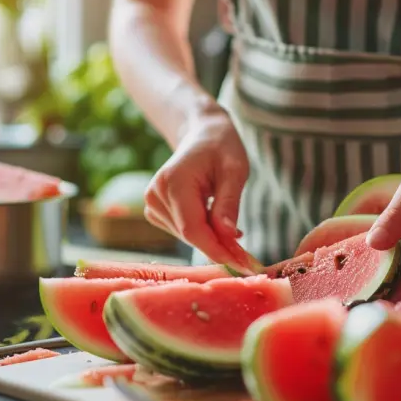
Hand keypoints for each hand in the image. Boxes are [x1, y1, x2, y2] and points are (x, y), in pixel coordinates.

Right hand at [144, 110, 252, 267]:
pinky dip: (203, 234)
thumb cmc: (221, 148)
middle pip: (190, 235)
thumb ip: (229, 204)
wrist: (202, 135)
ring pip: (187, 236)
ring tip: (236, 236)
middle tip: (248, 259)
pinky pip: (182, 232)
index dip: (217, 250)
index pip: (193, 228)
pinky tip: (217, 224)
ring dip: (213, 242)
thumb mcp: (234, 171)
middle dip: (219, 248)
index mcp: (173, 182)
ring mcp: (152, 203)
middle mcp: (156, 194)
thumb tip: (229, 237)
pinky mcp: (155, 210)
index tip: (242, 266)